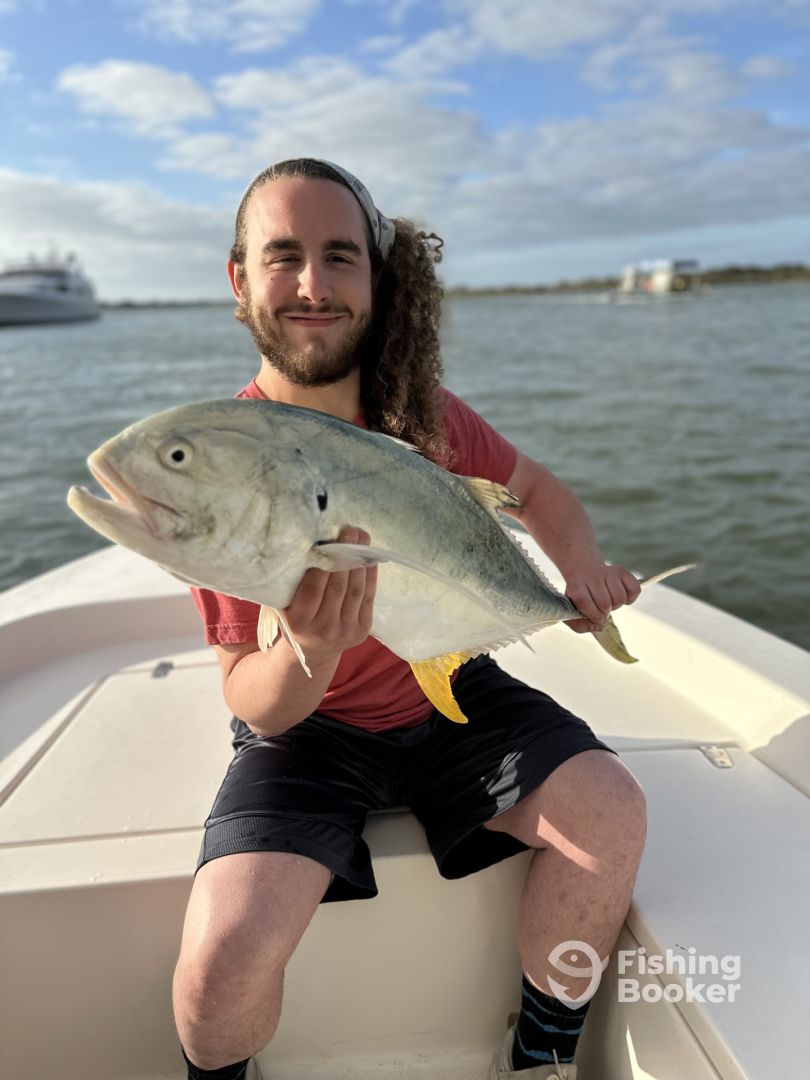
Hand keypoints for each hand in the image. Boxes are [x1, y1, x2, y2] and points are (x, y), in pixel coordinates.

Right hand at [283, 526, 377, 657]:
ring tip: (362, 536)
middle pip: (337, 587)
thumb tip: (311, 545)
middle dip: (345, 555)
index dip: (322, 563)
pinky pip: (368, 597)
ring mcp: (345, 630)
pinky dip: (370, 574)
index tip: (329, 539)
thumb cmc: (297, 618)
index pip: (312, 589)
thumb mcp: (286, 604)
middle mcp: (323, 628)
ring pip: (356, 590)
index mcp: (299, 621)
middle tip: (349, 530)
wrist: (315, 650)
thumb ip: (295, 583)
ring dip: (361, 560)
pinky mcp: (362, 630)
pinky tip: (370, 556)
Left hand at [564, 563, 640, 633]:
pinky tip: (622, 597)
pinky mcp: (621, 571)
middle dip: (605, 612)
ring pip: (619, 598)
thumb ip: (580, 626)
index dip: (592, 615)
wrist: (584, 570)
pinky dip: (631, 598)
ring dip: (616, 605)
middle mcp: (592, 576)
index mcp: (576, 585)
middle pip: (604, 603)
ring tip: (609, 601)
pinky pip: (634, 589)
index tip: (597, 619)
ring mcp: (608, 572)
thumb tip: (600, 626)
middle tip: (601, 609)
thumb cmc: (580, 595)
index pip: (584, 601)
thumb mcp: (572, 610)